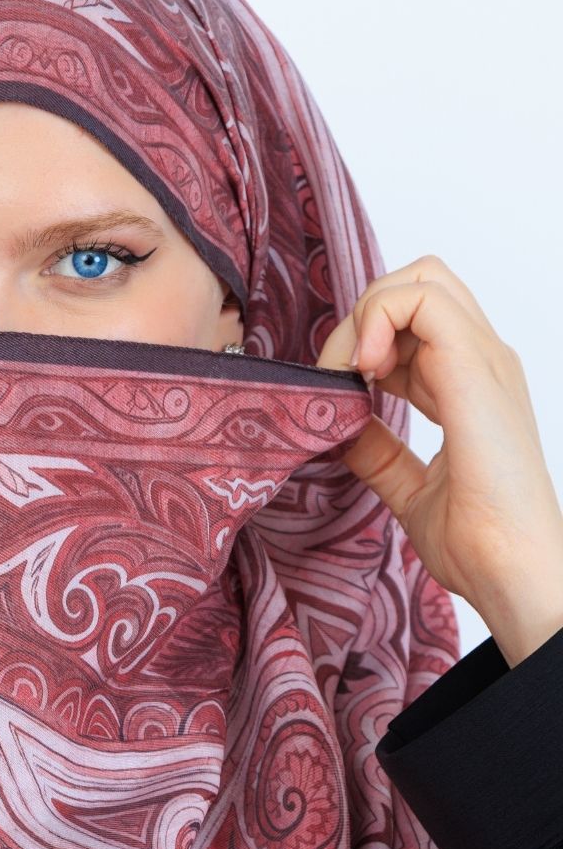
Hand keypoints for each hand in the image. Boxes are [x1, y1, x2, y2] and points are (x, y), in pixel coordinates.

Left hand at [316, 254, 562, 666]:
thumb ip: (378, 453)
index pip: (417, 321)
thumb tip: (340, 426)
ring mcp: (482, 361)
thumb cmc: (477, 541)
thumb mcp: (409, 488)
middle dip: (364, 314)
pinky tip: (362, 371)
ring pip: (422, 279)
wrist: (510, 568)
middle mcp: (481, 363)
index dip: (366, 339)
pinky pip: (423, 300)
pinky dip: (377, 318)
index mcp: (470, 386)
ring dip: (366, 315)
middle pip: (422, 283)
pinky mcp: (474, 369)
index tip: (340, 390)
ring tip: (348, 373)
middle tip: (338, 373)